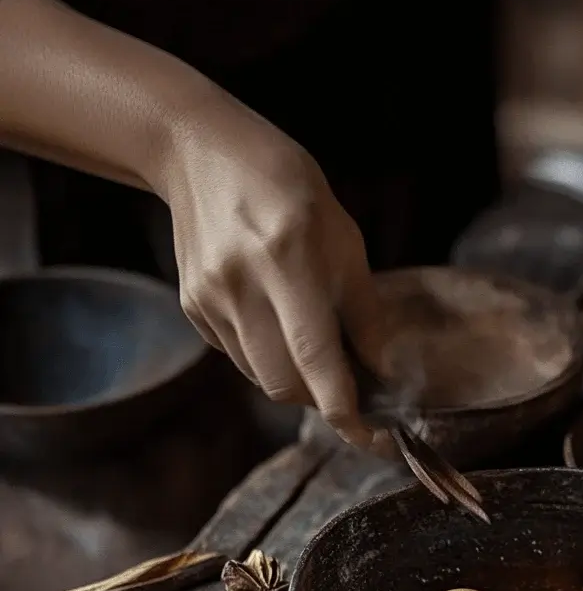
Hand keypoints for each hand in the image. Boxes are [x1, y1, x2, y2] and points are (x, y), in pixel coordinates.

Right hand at [161, 106, 389, 451]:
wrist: (204, 153)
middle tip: (348, 388)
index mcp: (288, 261)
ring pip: (260, 379)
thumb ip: (364, 313)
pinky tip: (275, 321)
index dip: (344, 409)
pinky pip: (238, 357)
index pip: (316, 358)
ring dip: (295, 381)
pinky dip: (267, 358)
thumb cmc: (292, 192)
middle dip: (321, 400)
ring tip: (313, 347)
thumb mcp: (345, 241)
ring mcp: (209, 299)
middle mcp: (241, 286)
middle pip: (284, 384)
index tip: (369, 438)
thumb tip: (382, 372)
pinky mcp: (192, 307)